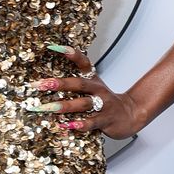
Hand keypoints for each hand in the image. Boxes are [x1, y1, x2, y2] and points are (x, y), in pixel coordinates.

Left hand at [29, 44, 145, 140]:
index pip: (83, 62)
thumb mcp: (93, 87)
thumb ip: (75, 84)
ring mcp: (103, 105)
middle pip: (80, 84)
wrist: (131, 114)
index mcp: (93, 79)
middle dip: (60, 84)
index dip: (71, 54)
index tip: (54, 47)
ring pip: (84, 104)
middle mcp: (98, 90)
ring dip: (66, 106)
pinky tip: (67, 125)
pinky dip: (79, 124)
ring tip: (49, 107)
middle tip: (42, 84)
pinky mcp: (105, 121)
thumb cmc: (106, 101)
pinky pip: (91, 122)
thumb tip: (48, 82)